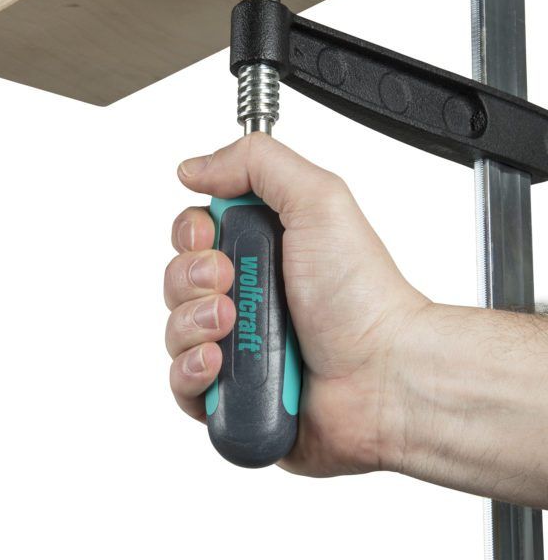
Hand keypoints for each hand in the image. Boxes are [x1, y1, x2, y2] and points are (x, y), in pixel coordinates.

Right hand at [164, 133, 427, 476]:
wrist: (384, 372)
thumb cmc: (364, 296)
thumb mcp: (318, 200)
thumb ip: (256, 162)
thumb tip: (196, 167)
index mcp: (265, 251)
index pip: (193, 235)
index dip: (191, 235)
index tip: (211, 237)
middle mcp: (248, 297)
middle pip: (176, 281)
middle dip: (192, 279)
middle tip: (231, 282)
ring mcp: (240, 348)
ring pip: (174, 332)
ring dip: (194, 324)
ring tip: (234, 324)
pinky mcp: (233, 397)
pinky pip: (181, 384)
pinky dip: (192, 373)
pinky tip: (221, 362)